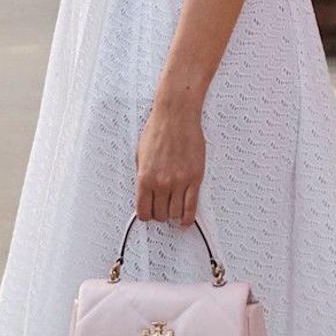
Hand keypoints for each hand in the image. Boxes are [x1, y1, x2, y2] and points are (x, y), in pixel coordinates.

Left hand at [135, 97, 204, 225]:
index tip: (149, 213)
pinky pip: (191, 206)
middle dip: (159, 214)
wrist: (176, 115)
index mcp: (145, 177)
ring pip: (175, 213)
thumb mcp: (140, 155)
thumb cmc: (158, 130)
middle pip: (160, 215)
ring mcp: (179, 181)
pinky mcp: (195, 177)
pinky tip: (185, 220)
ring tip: (173, 208)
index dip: (146, 215)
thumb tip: (145, 195)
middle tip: (162, 208)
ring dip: (173, 214)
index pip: (143, 211)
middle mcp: (162, 182)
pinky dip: (188, 217)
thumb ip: (143, 177)